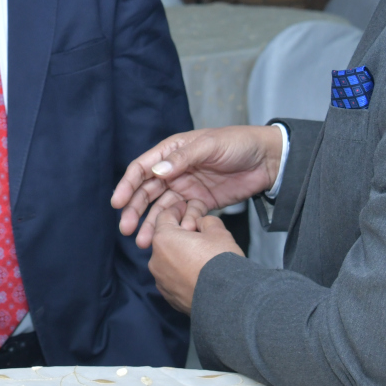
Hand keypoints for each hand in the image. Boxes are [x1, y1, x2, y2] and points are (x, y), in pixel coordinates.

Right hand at [110, 125, 283, 247]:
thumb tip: (156, 172)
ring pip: (163, 209)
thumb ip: (182, 159)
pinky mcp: (202, 204)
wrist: (267, 159)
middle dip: (135, 210)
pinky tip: (177, 236)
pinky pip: (185, 217)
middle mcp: (175, 170)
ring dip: (152, 224)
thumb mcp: (209, 146)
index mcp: (172, 151)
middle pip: (147, 192)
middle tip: (125, 229)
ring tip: (143, 242)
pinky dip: (179, 227)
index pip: (142, 168)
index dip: (128, 185)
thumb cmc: (237, 143)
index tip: (117, 203)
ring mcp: (187, 188)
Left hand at [149, 212, 242, 313]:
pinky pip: (172, 279)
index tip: (185, 207)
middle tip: (197, 233)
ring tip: (200, 257)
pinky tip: (198, 274)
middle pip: (165, 240)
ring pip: (168, 261)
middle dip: (179, 235)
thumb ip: (206, 221)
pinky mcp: (169, 297)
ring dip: (179, 256)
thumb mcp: (218, 231)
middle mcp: (156, 260)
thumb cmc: (221, 262)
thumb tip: (202, 223)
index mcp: (163, 239)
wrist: (227, 300)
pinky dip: (181, 274)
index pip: (165, 216)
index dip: (177, 209)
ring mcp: (161, 281)